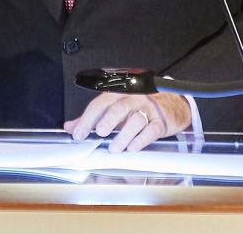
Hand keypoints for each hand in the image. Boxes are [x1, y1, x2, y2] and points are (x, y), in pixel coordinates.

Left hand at [64, 91, 191, 152]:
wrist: (172, 104)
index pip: (100, 103)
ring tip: (114, 148)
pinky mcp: (161, 122)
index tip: (78, 133)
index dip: (88, 118)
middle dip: (108, 120)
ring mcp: (148, 110)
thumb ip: (93, 117)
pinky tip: (132, 147)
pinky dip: (141, 140)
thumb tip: (70, 126)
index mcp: (119, 94)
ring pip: (135, 120)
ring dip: (123, 135)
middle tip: (100, 133)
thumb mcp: (115, 107)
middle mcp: (134, 99)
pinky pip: (151, 130)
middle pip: (119, 107)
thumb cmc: (139, 106)